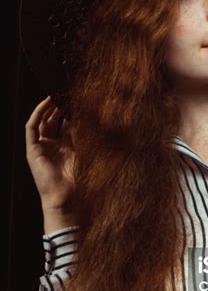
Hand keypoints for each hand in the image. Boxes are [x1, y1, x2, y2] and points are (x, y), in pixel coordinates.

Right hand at [25, 95, 76, 213]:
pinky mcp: (32, 150)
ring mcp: (41, 148)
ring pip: (42, 122)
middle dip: (58, 108)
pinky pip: (31, 128)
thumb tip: (93, 116)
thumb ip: (86, 134)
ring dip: (47, 108)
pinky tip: (45, 103)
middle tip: (66, 94)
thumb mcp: (85, 150)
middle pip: (53, 121)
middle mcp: (53, 147)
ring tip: (55, 95)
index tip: (78, 100)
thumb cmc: (79, 179)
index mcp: (67, 148)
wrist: (67, 196)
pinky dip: (37, 114)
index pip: (66, 125)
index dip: (70, 112)